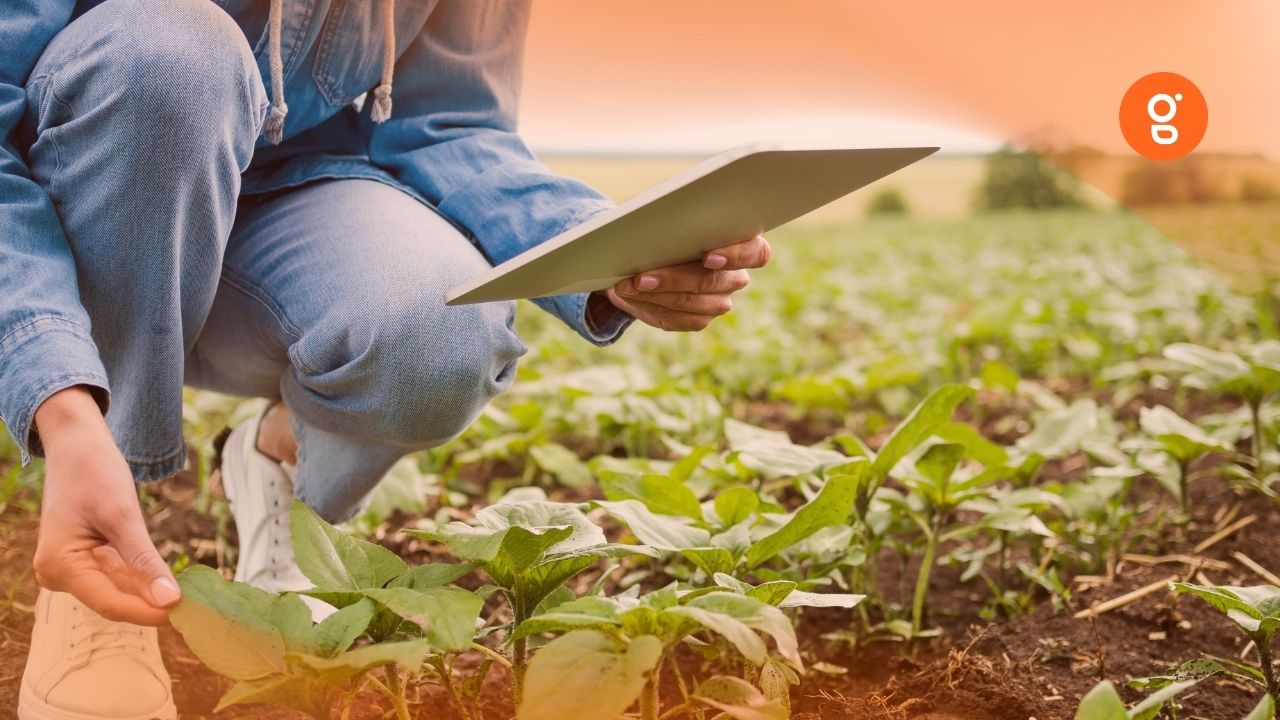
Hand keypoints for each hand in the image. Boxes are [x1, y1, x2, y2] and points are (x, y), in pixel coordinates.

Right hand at [32, 387, 179, 624]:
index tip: (187, 613)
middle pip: (114, 600)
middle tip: (196, 607)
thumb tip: (169, 599)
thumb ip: (144, 560)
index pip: (110, 603)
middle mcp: (57, 574)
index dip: (149, 612)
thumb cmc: (94, 471)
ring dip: (150, 591)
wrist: (77, 446)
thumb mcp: (123, 514)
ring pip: (118, 591)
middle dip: (153, 602)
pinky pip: (116, 577)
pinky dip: (142, 577)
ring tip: (190, 595)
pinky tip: (169, 579)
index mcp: (59, 565)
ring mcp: (69, 570)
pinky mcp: (83, 562)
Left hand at [603, 234, 770, 330]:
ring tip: (626, 286)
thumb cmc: (671, 233)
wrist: (655, 259)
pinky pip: (676, 319)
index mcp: (744, 246)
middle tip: (640, 276)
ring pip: (691, 303)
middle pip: (711, 281)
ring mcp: (720, 301)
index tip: (707, 257)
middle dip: (672, 279)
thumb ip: (677, 225)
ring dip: (655, 295)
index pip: (757, 253)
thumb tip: (649, 228)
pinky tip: (630, 297)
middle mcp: (736, 277)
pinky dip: (649, 306)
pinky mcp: (700, 319)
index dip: (736, 256)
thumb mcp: (676, 223)